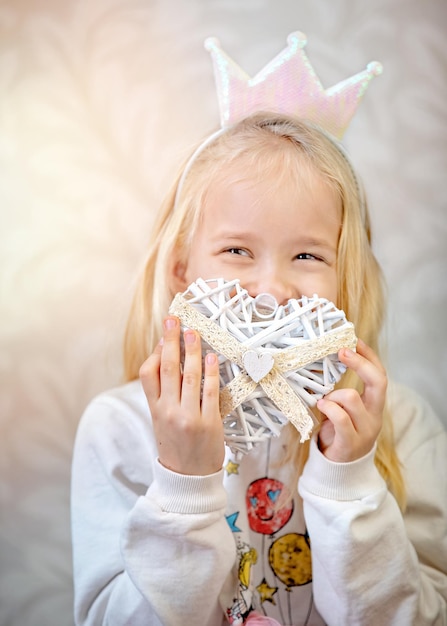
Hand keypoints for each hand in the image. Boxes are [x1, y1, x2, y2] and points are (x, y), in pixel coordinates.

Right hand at [139, 316, 224, 474]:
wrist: (189, 479)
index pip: (148, 374)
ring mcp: (189, 416)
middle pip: (168, 369)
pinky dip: (210, 372)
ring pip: (189, 376)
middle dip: (171, 341)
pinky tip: (211, 357)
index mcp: (155, 410)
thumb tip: (169, 360)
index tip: (164, 337)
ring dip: (192, 350)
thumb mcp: (161, 421)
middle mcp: (169, 411)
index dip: (156, 353)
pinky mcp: (209, 422)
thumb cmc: (176, 446)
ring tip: (194, 332)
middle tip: (175, 320)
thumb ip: (163, 394)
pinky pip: (209, 391)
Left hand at [316, 339, 386, 462]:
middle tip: (342, 351)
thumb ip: (340, 391)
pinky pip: (341, 418)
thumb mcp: (343, 410)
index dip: (370, 356)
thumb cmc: (337, 433)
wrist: (337, 470)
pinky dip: (328, 408)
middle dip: (360, 363)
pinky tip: (320, 406)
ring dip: (333, 395)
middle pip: (378, 381)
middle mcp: (374, 416)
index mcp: (374, 406)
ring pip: (351, 397)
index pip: (380, 375)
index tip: (356, 340)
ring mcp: (365, 430)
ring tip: (324, 402)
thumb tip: (325, 363)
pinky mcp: (350, 443)